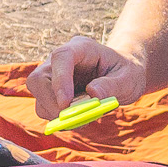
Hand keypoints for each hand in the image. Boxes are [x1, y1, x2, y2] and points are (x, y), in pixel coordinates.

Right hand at [26, 35, 147, 119]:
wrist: (121, 76)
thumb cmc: (126, 73)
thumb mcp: (129, 78)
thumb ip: (113, 85)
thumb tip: (93, 94)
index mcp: (82, 48)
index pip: (61, 56)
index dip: (60, 80)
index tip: (66, 104)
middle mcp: (61, 60)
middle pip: (38, 78)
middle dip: (51, 103)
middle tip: (72, 118)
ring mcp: (52, 75)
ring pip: (38, 95)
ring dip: (55, 113)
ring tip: (83, 118)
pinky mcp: (51, 92)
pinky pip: (44, 107)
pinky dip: (58, 118)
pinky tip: (78, 118)